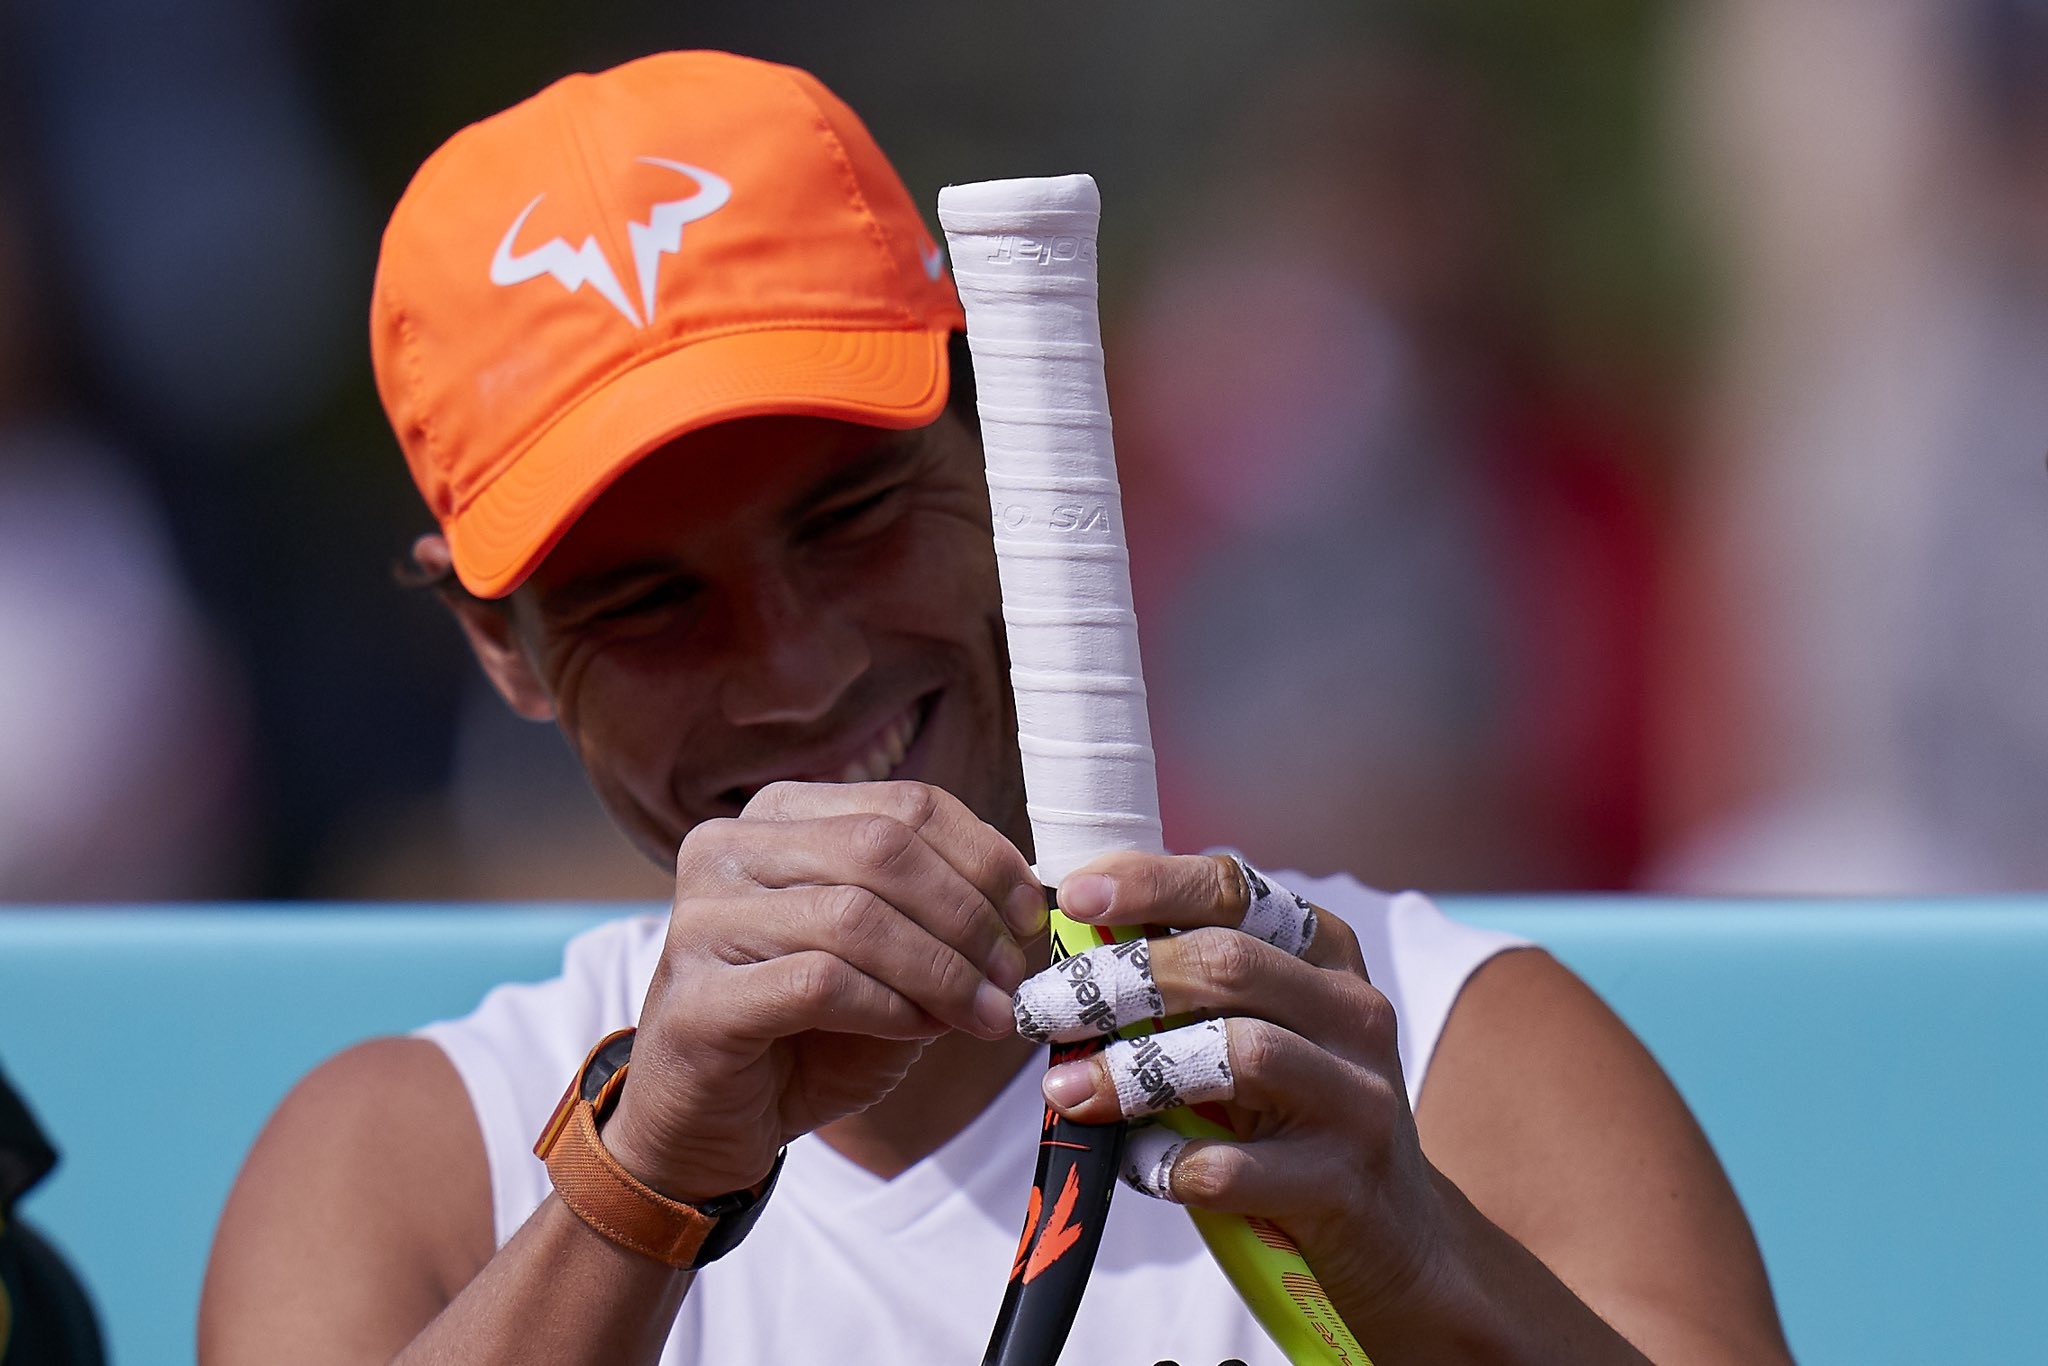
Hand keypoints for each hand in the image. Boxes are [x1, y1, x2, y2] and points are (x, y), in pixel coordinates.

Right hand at [601, 781, 1044, 1201]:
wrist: (705, 1124)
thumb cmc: (804, 1035)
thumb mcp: (889, 962)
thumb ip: (941, 922)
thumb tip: (1029, 910)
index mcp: (780, 817)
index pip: (907, 805)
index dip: (987, 859)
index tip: (1033, 917)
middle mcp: (728, 849)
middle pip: (884, 850)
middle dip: (969, 917)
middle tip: (1014, 977)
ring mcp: (702, 918)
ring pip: (855, 915)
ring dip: (941, 970)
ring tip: (984, 1015)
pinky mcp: (697, 996)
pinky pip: (820, 983)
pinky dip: (890, 1009)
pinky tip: (918, 1032)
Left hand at [1019, 851, 1451, 1322]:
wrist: (1392, 1232)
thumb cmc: (1291, 1112)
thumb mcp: (1256, 1027)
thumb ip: (1186, 987)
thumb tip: (1068, 951)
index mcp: (1326, 954)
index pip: (1236, 890)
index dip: (1149, 884)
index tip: (1072, 896)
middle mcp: (1353, 1011)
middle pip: (1228, 964)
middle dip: (1119, 980)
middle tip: (1043, 1008)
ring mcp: (1357, 1097)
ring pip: (1237, 1052)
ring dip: (1133, 1070)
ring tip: (1064, 1090)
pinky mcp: (1342, 1182)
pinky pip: (1230, 1166)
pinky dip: (1164, 1162)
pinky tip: (1133, 1163)